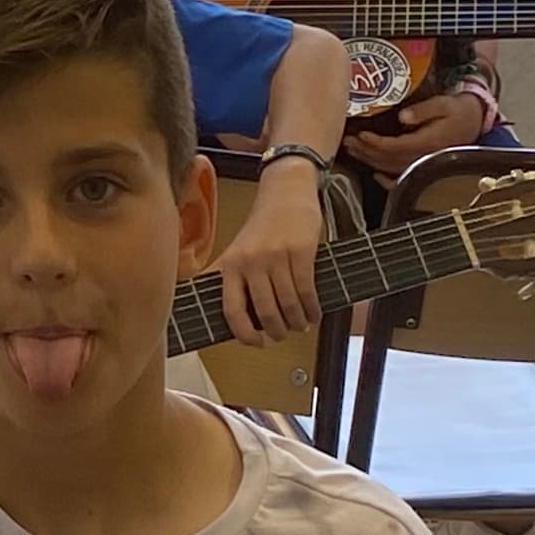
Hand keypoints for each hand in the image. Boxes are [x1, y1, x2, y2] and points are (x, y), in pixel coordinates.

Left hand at [214, 170, 326, 341]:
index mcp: (231, 265)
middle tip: (283, 335)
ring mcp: (276, 255)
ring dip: (297, 322)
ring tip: (301, 325)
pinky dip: (312, 308)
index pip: (232, 309)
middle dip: (276, 331)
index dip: (244, 333)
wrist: (285, 192)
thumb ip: (230, 279)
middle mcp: (250, 261)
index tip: (256, 343)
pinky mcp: (301, 250)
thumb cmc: (262, 228)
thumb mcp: (237, 250)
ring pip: (288, 303)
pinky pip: (307, 290)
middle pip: (264, 311)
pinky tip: (315, 313)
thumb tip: (220, 313)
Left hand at [343, 80, 495, 177]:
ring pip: (391, 168)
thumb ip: (423, 110)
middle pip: (387, 159)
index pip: (394, 147)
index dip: (375, 143)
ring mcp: (423, 164)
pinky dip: (387, 180)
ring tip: (352, 150)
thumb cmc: (458, 110)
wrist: (475, 120)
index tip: (360, 134)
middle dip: (365, 151)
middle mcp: (423, 157)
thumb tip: (402, 117)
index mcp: (427, 143)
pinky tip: (375, 174)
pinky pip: (403, 179)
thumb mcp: (444, 104)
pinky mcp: (424, 166)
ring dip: (369, 161)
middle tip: (347, 141)